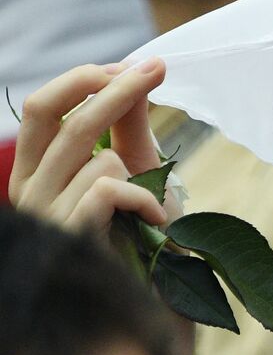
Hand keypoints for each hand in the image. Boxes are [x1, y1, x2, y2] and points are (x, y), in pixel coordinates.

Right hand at [10, 59, 169, 232]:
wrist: (160, 289)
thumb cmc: (146, 229)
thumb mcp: (139, 166)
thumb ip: (129, 122)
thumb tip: (136, 66)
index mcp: (35, 170)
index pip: (41, 108)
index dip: (84, 80)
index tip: (132, 66)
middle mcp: (30, 192)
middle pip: (64, 120)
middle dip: (115, 89)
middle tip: (156, 69)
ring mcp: (46, 217)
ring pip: (99, 159)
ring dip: (139, 175)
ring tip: (148, 205)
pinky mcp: (68, 238)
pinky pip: (108, 190)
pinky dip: (144, 199)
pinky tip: (155, 220)